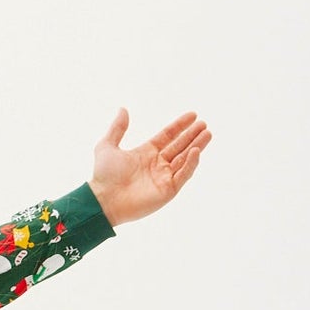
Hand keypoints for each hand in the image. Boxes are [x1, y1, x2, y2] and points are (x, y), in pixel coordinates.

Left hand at [87, 107, 210, 226]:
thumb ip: (117, 128)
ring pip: (184, 160)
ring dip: (197, 146)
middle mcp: (156, 165)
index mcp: (145, 153)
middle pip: (179, 147)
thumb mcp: (107, 146)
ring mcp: (163, 178)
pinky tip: (196, 150)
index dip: (180, 126)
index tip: (193, 115)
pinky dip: (190, 164)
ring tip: (207, 133)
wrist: (102, 200)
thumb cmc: (103, 176)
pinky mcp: (167, 191)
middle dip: (192, 135)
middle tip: (204, 124)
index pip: (168, 136)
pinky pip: (183, 175)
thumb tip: (123, 109)